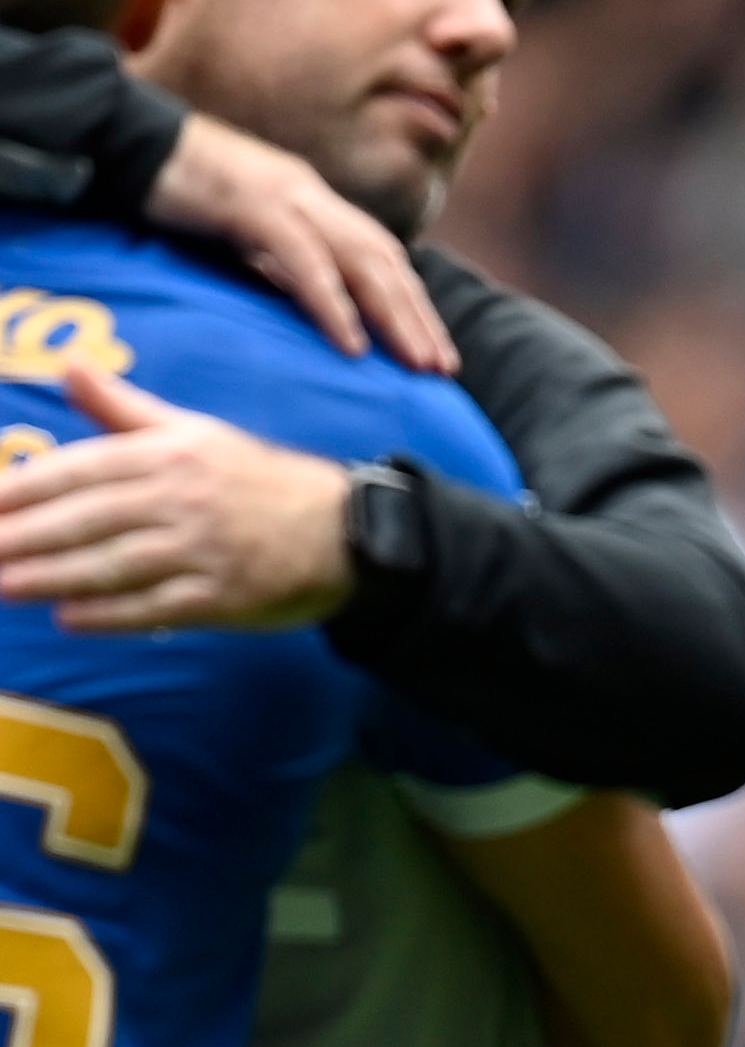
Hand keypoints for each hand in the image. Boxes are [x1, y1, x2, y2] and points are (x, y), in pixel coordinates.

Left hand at [0, 365, 354, 630]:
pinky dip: (111, 614)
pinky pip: (157, 607)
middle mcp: (183, 499)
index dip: (25, 488)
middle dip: (26, 537)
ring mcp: (204, 550)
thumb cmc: (260, 480)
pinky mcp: (224, 595)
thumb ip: (125, 408)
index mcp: (170, 454)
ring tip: (4, 585)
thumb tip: (71, 367)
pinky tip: (70, 617)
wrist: (347, 529)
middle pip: (88, 520)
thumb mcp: (196, 432)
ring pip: (114, 565)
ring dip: (54, 578)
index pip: (81, 469)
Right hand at [146, 114, 454, 373]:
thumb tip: (318, 313)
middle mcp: (312, 197)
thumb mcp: (243, 232)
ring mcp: (285, 197)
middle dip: (418, 318)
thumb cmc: (182, 191)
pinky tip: (352, 343)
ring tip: (416, 363)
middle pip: (385, 261)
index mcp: (314, 203)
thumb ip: (282, 264)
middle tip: (443, 370)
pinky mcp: (252, 205)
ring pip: (360, 259)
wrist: (126, 138)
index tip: (435, 352)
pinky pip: (304, 260)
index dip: (413, 304)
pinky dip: (333, 303)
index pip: (381, 256)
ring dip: (394, 316)